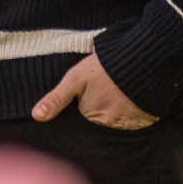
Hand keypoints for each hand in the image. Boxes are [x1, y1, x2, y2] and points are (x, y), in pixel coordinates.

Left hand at [33, 52, 157, 129]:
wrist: (142, 57)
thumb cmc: (104, 67)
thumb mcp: (76, 78)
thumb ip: (56, 98)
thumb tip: (36, 116)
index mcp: (91, 116)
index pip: (85, 119)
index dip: (87, 106)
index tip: (92, 95)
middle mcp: (110, 125)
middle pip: (101, 123)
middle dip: (102, 110)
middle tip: (107, 91)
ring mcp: (130, 124)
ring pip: (119, 122)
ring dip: (119, 111)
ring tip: (120, 92)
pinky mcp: (147, 120)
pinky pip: (137, 121)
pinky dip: (135, 112)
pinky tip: (133, 97)